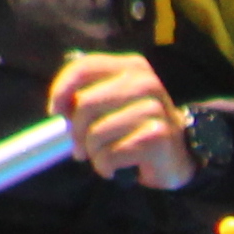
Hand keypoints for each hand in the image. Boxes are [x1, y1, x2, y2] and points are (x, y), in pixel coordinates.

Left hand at [49, 51, 197, 189]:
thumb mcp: (112, 102)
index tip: (56, 111)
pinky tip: (115, 166)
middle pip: (85, 104)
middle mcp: (145, 82)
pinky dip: (105, 166)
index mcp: (131, 67)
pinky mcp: (157, 136)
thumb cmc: (133, 128)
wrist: (177, 155)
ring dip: (93, 153)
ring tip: (104, 156)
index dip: (61, 90)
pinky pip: (110, 154)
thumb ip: (85, 96)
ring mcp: (154, 108)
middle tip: (82, 146)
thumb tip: (58, 110)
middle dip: (76, 131)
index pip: (84, 68)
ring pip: (96, 133)